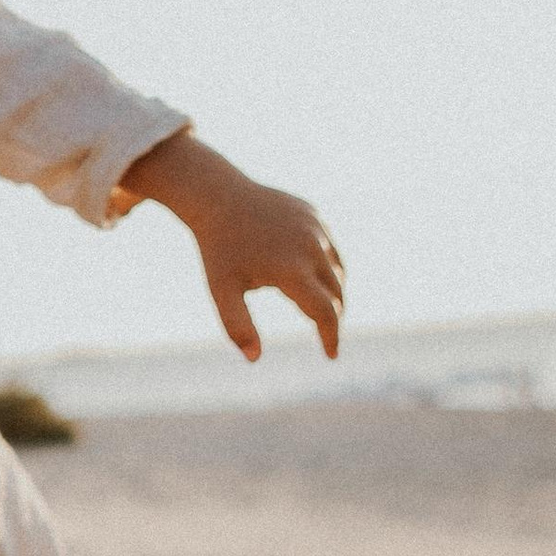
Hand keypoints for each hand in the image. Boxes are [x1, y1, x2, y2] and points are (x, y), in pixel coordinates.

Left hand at [122, 133, 344, 361]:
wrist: (217, 197)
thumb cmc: (218, 250)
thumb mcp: (221, 291)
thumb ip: (237, 326)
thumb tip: (254, 358)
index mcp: (292, 270)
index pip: (325, 312)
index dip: (331, 337)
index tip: (331, 355)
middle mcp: (311, 248)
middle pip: (336, 293)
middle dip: (333, 316)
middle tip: (325, 333)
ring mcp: (316, 228)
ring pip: (338, 269)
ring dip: (334, 291)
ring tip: (323, 307)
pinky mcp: (314, 214)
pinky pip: (329, 246)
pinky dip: (328, 265)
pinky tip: (317, 276)